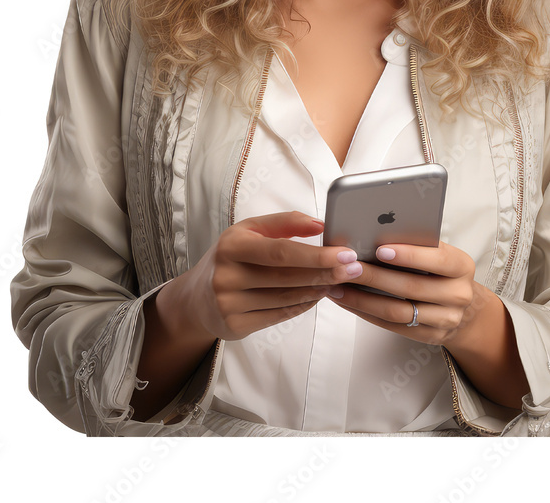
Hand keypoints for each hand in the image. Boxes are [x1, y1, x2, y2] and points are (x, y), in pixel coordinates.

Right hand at [168, 210, 360, 342]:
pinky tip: (318, 295)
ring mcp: (230, 304)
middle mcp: (227, 275)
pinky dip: (303, 305)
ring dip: (318, 289)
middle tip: (354, 268)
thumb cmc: (230, 257)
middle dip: (326, 272)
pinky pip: (279, 315)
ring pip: (287, 297)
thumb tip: (320, 225)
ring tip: (339, 281)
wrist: (195, 299)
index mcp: (232, 246)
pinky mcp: (236, 326)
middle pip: (288, 276)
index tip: (345, 253)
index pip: (282, 251)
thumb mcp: (249, 231)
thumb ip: (284, 223)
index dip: (316, 255)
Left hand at [323, 240, 478, 346]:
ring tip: (338, 286)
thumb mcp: (439, 252)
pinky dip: (367, 313)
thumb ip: (417, 243)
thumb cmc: (442, 270)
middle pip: (411, 287)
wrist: (465, 307)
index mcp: (461, 266)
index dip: (409, 255)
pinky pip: (393, 326)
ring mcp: (446, 319)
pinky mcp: (430, 336)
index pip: (437, 260)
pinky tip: (349, 301)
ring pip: (398, 311)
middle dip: (374, 276)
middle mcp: (458, 294)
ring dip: (363, 299)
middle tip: (347, 267)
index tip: (380, 249)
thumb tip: (375, 231)